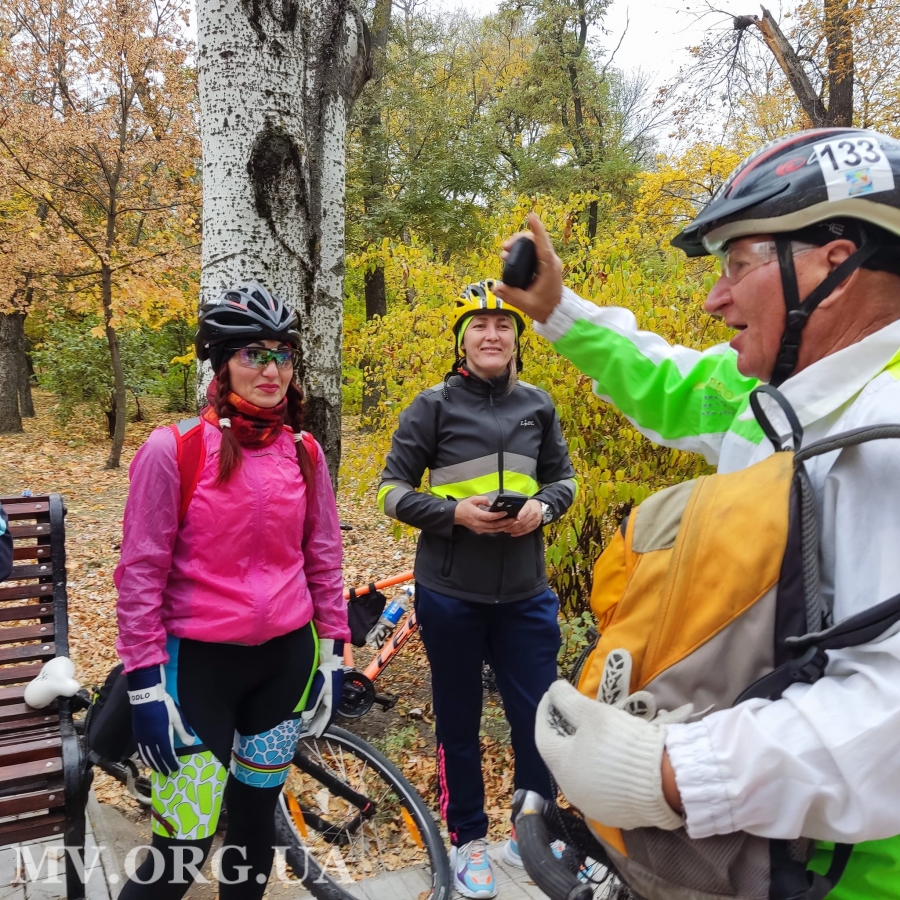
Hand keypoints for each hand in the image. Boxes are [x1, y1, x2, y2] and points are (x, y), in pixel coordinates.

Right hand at [127, 665, 195, 774]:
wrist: (146, 697)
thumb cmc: (164, 706)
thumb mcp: (177, 717)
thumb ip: (183, 731)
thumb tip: (191, 743)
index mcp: (162, 737)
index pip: (167, 755)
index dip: (171, 763)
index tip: (175, 769)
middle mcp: (151, 741)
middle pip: (157, 758)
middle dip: (163, 767)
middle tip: (168, 774)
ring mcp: (143, 739)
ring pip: (148, 757)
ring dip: (154, 765)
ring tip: (159, 770)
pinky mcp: (137, 735)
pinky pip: (141, 751)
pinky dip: (144, 758)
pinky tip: (146, 760)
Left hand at [302, 639, 344, 737]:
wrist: (331, 659)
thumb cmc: (326, 673)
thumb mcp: (318, 689)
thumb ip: (312, 704)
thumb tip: (306, 717)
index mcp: (332, 701)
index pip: (326, 718)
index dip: (321, 727)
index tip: (316, 735)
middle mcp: (334, 699)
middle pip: (326, 715)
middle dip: (319, 724)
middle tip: (312, 732)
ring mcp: (333, 695)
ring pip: (325, 710)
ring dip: (319, 718)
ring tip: (312, 724)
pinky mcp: (330, 690)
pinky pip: (325, 705)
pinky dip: (320, 711)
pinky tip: (315, 711)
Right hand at [453, 496, 509, 533]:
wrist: (456, 515)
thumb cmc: (464, 506)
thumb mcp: (473, 499)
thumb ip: (483, 499)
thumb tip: (491, 503)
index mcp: (476, 515)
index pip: (490, 517)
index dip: (498, 515)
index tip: (506, 512)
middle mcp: (478, 524)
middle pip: (494, 525)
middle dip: (505, 523)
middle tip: (513, 519)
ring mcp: (479, 529)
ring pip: (493, 530)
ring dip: (503, 527)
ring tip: (511, 523)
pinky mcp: (479, 531)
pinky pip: (490, 531)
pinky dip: (498, 529)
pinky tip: (504, 526)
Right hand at [494, 213, 563, 323]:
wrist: (557, 312)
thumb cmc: (545, 307)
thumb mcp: (527, 304)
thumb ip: (511, 295)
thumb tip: (495, 287)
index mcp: (549, 268)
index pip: (543, 244)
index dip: (537, 229)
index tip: (531, 216)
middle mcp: (551, 261)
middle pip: (536, 240)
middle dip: (519, 240)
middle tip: (504, 250)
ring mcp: (548, 261)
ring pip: (534, 244)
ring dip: (519, 244)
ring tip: (504, 254)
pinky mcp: (545, 264)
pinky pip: (534, 250)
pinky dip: (522, 250)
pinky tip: (510, 256)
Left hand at [501, 499, 542, 536]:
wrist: (540, 507)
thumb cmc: (529, 505)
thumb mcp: (524, 503)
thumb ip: (518, 508)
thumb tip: (508, 513)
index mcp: (529, 507)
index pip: (525, 511)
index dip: (520, 515)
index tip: (515, 519)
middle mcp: (533, 514)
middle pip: (523, 522)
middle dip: (513, 526)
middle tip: (506, 528)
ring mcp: (535, 521)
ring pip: (524, 528)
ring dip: (515, 530)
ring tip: (508, 531)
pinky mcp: (535, 526)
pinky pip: (527, 531)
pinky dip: (519, 533)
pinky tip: (513, 534)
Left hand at [535, 680, 683, 830]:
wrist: (663, 780)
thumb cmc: (621, 742)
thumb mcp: (593, 713)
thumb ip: (568, 700)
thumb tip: (553, 689)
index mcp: (561, 765)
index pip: (542, 735)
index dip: (545, 712)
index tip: (552, 695)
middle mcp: (570, 790)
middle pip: (560, 756)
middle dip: (564, 733)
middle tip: (573, 714)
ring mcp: (591, 805)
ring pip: (579, 774)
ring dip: (582, 754)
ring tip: (594, 737)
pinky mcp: (612, 814)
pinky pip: (599, 789)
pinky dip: (598, 772)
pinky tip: (610, 760)